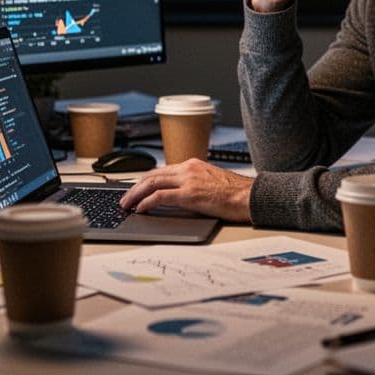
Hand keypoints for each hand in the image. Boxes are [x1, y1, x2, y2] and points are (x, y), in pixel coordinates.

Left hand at [118, 159, 252, 222]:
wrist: (250, 196)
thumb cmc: (236, 193)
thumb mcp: (211, 183)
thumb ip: (194, 185)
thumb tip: (180, 197)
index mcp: (193, 165)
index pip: (161, 171)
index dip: (145, 181)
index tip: (136, 189)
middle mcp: (188, 168)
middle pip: (152, 175)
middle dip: (135, 187)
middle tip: (124, 199)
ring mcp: (188, 180)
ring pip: (152, 183)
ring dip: (136, 195)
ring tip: (127, 205)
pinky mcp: (190, 194)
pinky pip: (160, 196)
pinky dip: (147, 202)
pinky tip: (141, 209)